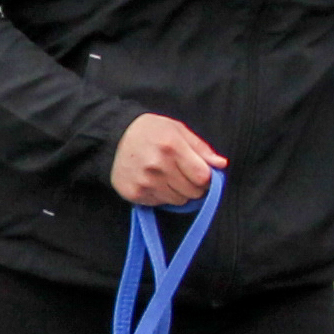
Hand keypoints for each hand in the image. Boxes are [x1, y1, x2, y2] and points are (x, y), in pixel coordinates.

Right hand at [108, 111, 223, 207]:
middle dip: (193, 185)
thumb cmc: (150, 131)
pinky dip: (161, 195)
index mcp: (172, 147)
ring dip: (178, 192)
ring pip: (178, 201)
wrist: (112, 137)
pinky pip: (160, 203)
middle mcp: (157, 166)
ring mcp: (144, 182)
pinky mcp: (134, 193)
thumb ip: (201, 148)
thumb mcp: (177, 130)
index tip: (201, 173)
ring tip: (166, 177)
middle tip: (182, 174)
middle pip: (192, 192)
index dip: (206, 177)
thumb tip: (221, 164)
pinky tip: (153, 181)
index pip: (202, 177)